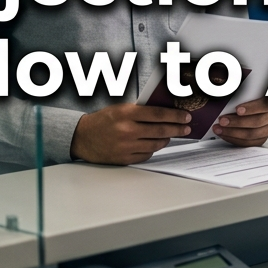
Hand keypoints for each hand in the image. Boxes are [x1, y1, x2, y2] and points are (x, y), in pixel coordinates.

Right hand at [70, 103, 190, 164]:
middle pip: (160, 130)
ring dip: (167, 139)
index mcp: (126, 114)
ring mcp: (126, 146)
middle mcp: (127, 130)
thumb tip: (165, 113)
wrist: (82, 137)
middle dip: (177, 129)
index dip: (175, 116)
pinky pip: (146, 155)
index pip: (158, 114)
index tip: (185, 117)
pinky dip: (153, 149)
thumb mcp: (120, 108)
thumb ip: (140, 110)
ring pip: (156, 144)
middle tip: (186, 128)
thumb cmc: (102, 121)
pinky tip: (155, 144)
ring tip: (171, 135)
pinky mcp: (124, 159)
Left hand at [211, 97, 267, 146]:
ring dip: (232, 132)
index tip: (237, 110)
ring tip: (219, 129)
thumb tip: (228, 88)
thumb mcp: (244, 94)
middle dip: (237, 122)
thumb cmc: (245, 101)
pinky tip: (224, 134)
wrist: (248, 112)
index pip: (264, 105)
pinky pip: (247, 143)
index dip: (251, 108)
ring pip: (251, 134)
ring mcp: (267, 129)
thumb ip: (240, 94)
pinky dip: (233, 139)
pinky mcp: (261, 139)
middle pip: (257, 122)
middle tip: (222, 120)